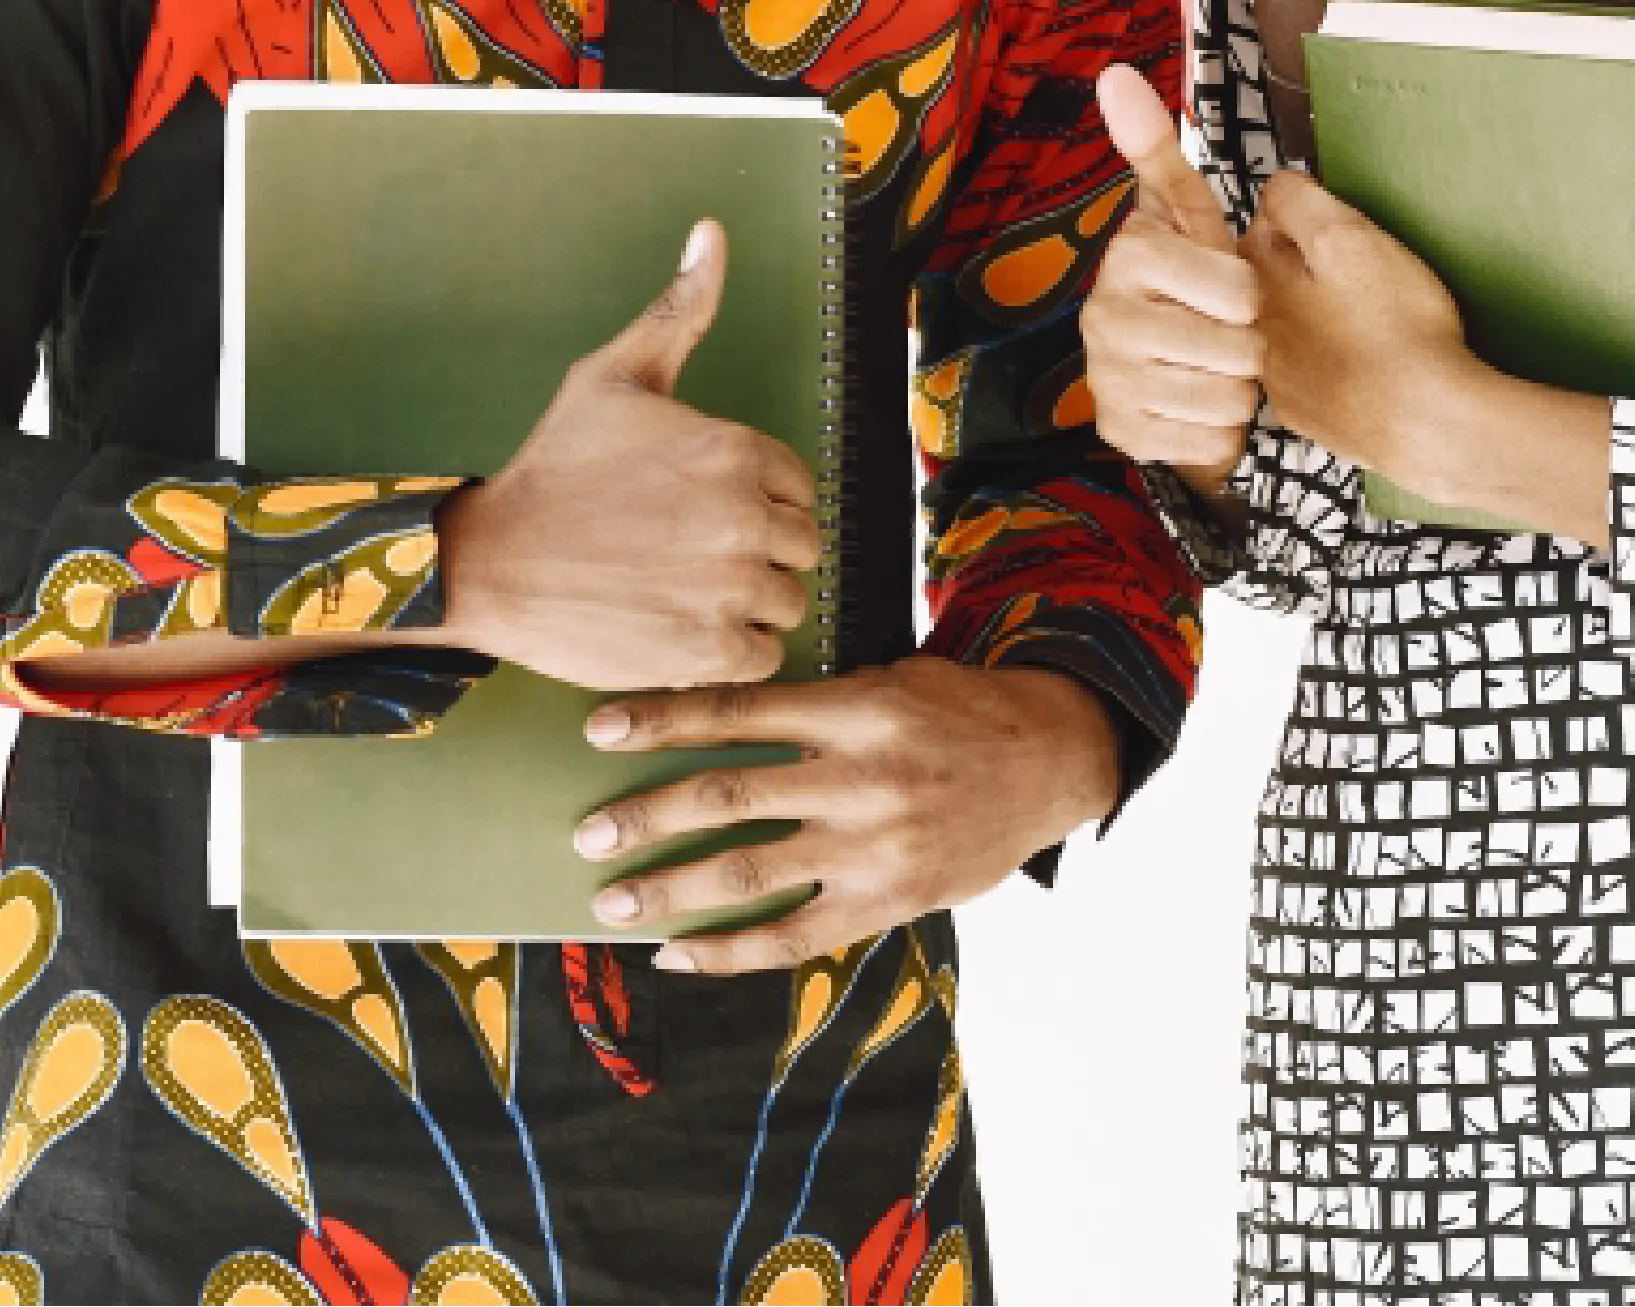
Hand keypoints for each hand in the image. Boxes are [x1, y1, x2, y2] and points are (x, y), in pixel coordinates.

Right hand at [431, 221, 822, 689]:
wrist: (490, 562)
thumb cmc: (556, 466)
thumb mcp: (616, 375)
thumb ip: (681, 309)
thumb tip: (713, 231)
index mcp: (737, 450)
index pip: (797, 486)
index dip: (755, 499)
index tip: (700, 507)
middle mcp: (743, 517)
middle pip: (802, 546)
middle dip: (759, 551)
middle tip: (693, 552)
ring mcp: (727, 588)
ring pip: (787, 603)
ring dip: (748, 604)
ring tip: (687, 590)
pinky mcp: (705, 649)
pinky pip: (762, 657)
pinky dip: (732, 651)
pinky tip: (684, 627)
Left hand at [571, 658, 1121, 970]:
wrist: (1047, 762)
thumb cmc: (958, 712)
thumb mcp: (891, 680)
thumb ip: (816, 705)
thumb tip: (718, 721)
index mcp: (856, 708)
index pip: (737, 713)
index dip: (663, 721)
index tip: (600, 728)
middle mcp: (858, 777)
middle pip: (728, 797)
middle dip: (648, 816)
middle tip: (587, 834)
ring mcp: (872, 847)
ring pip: (749, 873)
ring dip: (671, 888)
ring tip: (611, 900)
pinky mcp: (886, 903)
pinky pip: (792, 937)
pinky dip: (728, 952)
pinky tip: (677, 954)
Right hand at [1079, 64, 1261, 489]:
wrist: (1164, 364)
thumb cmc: (1189, 282)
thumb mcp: (1185, 214)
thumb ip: (1155, 147)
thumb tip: (1114, 72)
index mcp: (1129, 257)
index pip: (1236, 286)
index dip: (1249, 292)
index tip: (1232, 289)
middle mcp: (1105, 319)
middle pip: (1235, 348)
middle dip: (1247, 346)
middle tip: (1225, 334)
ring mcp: (1109, 380)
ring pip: (1226, 397)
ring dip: (1237, 389)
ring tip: (1214, 368)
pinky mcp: (1122, 435)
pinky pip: (1210, 442)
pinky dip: (1219, 432)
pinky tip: (1199, 407)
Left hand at [1250, 170, 1611, 544]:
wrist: (1424, 423)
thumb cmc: (1395, 330)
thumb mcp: (1344, 235)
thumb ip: (1298, 202)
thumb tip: (1277, 187)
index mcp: (1259, 280)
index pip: (1263, 223)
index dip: (1303, 215)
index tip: (1332, 223)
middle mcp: (1256, 329)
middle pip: (1271, 276)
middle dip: (1304, 266)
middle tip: (1357, 269)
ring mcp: (1279, 376)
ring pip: (1290, 325)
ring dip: (1318, 315)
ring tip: (1367, 316)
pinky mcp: (1308, 412)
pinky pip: (1312, 371)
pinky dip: (1333, 361)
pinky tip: (1366, 358)